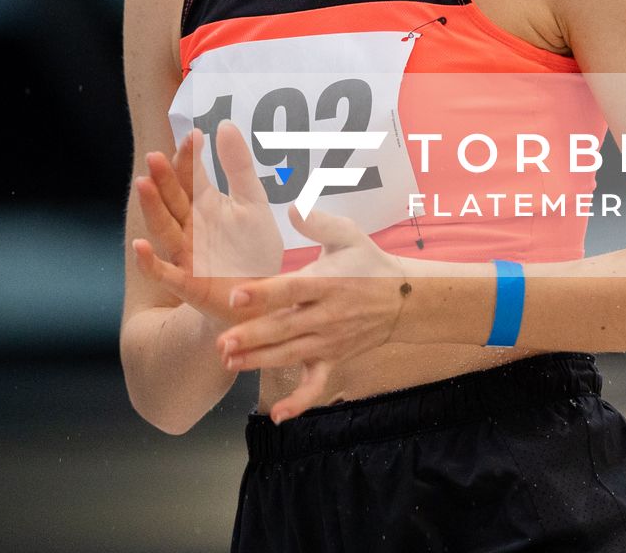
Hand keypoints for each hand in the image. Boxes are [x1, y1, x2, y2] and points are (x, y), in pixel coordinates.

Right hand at [131, 119, 285, 326]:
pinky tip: (139, 245)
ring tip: (143, 183)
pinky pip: (163, 272)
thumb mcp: (252, 203)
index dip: (190, 157)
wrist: (263, 297)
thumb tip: (223, 124)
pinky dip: (148, 261)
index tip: (193, 135)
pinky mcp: (185, 283)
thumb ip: (238, 167)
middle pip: (172, 199)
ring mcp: (184, 253)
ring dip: (152, 207)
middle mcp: (188, 226)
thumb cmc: (253, 249)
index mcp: (204, 204)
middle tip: (156, 156)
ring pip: (163, 227)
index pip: (191, 175)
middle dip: (164, 178)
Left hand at [212, 205, 409, 422]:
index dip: (263, 293)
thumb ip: (319, 222)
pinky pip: (315, 386)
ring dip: (260, 362)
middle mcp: (326, 315)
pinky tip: (277, 416)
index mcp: (327, 282)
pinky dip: (298, 402)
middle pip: (285, 327)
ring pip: (291, 355)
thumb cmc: (368, 262)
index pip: (291, 289)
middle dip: (252, 336)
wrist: (403, 300)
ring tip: (230, 363)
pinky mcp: (333, 360)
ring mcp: (329, 342)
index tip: (235, 295)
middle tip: (222, 342)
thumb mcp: (349, 235)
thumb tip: (291, 209)